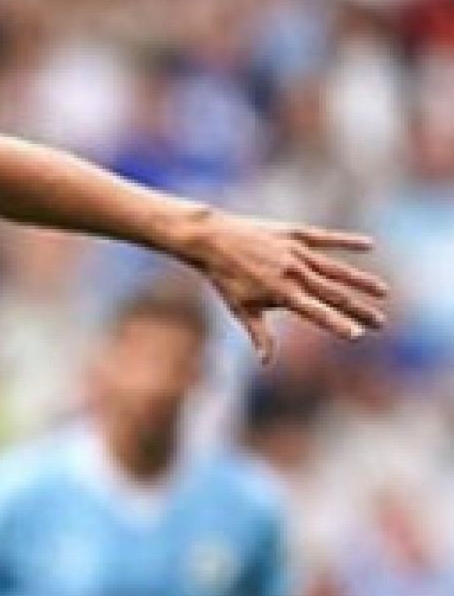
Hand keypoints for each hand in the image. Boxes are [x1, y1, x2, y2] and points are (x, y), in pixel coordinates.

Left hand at [186, 211, 387, 362]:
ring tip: (383, 291)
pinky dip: (348, 241)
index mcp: (282, 294)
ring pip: (337, 269)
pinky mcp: (296, 233)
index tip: (357, 334)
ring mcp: (297, 252)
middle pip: (334, 294)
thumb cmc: (225, 278)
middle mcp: (295, 273)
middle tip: (381, 322)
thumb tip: (266, 362)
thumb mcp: (241, 308)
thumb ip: (259, 334)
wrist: (212, 240)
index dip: (337, 324)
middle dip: (359, 309)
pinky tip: (370, 246)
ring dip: (361, 281)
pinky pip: (328, 238)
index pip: (317, 313)